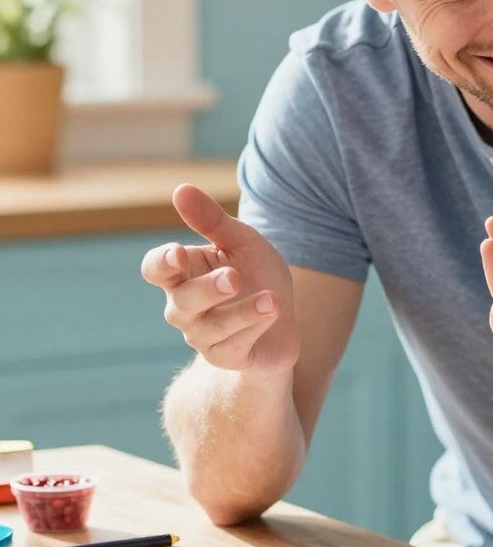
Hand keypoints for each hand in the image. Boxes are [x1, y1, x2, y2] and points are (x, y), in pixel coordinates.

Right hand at [140, 184, 300, 372]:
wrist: (283, 320)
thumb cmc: (255, 275)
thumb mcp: (240, 242)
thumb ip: (212, 220)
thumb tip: (181, 190)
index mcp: (183, 273)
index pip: (155, 269)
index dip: (161, 263)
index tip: (178, 253)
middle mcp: (184, 307)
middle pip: (182, 302)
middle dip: (207, 290)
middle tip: (233, 277)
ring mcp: (203, 336)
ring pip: (211, 328)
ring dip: (241, 312)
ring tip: (271, 300)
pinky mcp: (226, 357)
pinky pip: (235, 346)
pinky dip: (255, 327)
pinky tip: (275, 311)